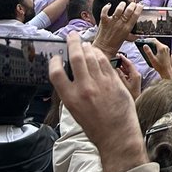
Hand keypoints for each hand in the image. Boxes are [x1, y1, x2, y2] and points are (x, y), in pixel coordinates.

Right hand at [49, 33, 145, 171]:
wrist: (117, 135)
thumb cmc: (94, 127)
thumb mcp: (75, 112)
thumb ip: (72, 92)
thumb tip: (70, 74)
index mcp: (70, 98)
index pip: (56, 73)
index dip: (54, 61)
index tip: (56, 57)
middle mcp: (84, 88)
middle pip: (76, 57)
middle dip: (73, 42)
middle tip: (72, 36)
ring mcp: (101, 83)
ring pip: (92, 56)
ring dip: (87, 47)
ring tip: (85, 44)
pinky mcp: (115, 81)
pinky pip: (106, 62)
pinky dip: (100, 55)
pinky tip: (97, 53)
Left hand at [93, 1, 140, 55]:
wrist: (103, 49)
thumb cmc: (114, 46)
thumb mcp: (126, 40)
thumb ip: (132, 36)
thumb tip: (137, 36)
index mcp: (127, 28)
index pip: (135, 15)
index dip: (139, 8)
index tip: (140, 5)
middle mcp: (121, 24)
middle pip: (129, 10)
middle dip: (132, 5)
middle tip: (133, 4)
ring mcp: (112, 22)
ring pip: (119, 9)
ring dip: (122, 5)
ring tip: (123, 4)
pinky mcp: (104, 21)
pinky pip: (105, 11)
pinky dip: (107, 7)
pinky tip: (109, 5)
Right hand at [115, 52, 141, 99]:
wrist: (136, 100)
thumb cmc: (131, 94)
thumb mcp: (124, 84)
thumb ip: (120, 76)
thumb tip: (116, 68)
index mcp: (135, 74)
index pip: (129, 64)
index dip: (124, 58)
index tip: (119, 55)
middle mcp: (136, 74)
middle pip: (128, 65)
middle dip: (122, 61)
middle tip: (116, 56)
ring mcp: (134, 77)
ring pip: (127, 69)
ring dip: (122, 66)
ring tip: (115, 61)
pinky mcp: (133, 80)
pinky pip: (127, 73)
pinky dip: (122, 71)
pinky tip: (117, 69)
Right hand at [140, 38, 171, 79]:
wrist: (166, 71)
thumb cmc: (160, 66)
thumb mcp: (152, 59)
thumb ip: (148, 52)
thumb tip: (145, 45)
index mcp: (161, 48)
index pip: (154, 40)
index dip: (148, 40)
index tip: (144, 40)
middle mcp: (165, 47)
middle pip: (156, 42)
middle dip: (150, 42)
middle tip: (144, 43)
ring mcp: (166, 49)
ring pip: (158, 44)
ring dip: (153, 45)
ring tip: (147, 47)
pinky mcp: (166, 51)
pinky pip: (160, 47)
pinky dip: (156, 47)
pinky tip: (152, 51)